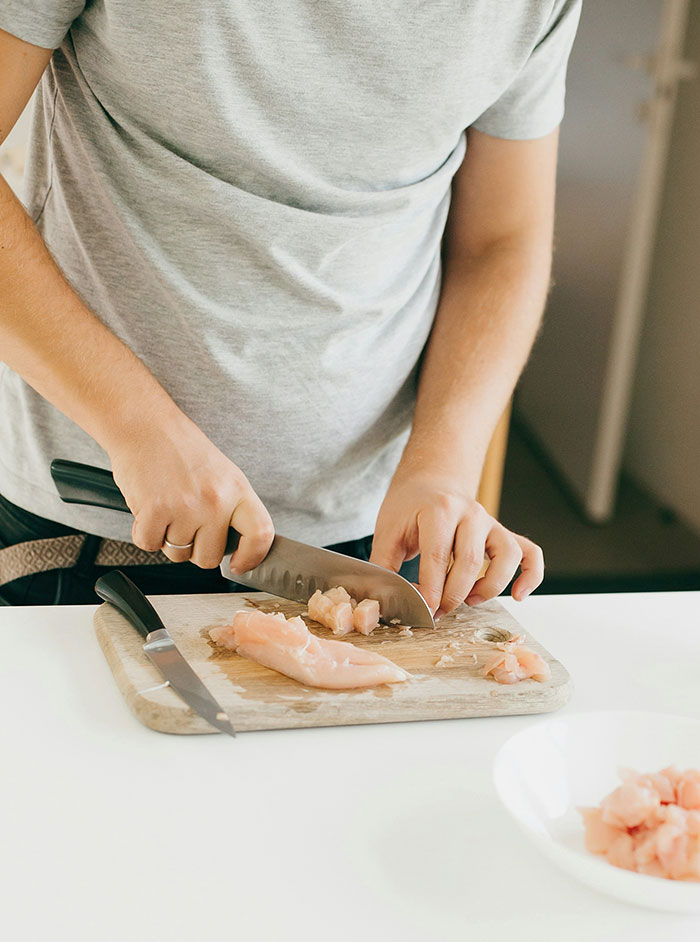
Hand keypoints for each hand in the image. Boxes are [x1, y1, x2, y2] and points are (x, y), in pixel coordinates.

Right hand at [110, 410, 273, 571]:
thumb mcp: (222, 474)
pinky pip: (149, 545)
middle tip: (186, 523)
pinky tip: (149, 509)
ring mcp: (185, 508)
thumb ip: (232, 508)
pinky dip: (144, 533)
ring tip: (167, 508)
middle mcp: (215, 501)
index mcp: (237, 490)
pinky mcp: (154, 511)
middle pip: (209, 557)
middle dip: (195, 548)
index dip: (251, 557)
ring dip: (168, 539)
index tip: (239, 564)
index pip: (260, 534)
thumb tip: (236, 547)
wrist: (145, 425)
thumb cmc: (180, 448)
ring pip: (177, 553)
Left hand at [369, 467, 543, 617]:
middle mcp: (471, 513)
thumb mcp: (387, 531)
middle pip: (471, 561)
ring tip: (471, 601)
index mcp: (439, 510)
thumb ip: (384, 565)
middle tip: (437, 612)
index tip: (422, 611)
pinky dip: (531, 575)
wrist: (430, 482)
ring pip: (506, 556)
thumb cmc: (409, 508)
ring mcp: (491, 522)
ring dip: (490, 586)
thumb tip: (385, 601)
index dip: (430, 590)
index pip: (438, 556)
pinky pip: (530, 553)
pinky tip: (518, 595)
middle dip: (453, 596)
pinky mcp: (503, 533)